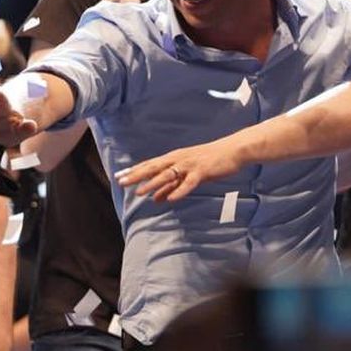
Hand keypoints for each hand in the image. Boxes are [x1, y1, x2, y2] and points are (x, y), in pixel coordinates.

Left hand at [116, 141, 242, 201]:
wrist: (232, 150)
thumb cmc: (210, 161)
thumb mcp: (187, 174)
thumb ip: (170, 186)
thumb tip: (154, 199)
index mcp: (174, 158)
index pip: (150, 164)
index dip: (134, 170)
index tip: (118, 176)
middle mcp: (179, 159)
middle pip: (154, 168)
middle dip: (137, 175)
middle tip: (121, 181)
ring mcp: (190, 165)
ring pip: (168, 175)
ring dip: (153, 184)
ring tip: (139, 192)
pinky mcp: (202, 171)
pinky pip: (189, 183)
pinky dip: (179, 191)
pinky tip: (170, 199)